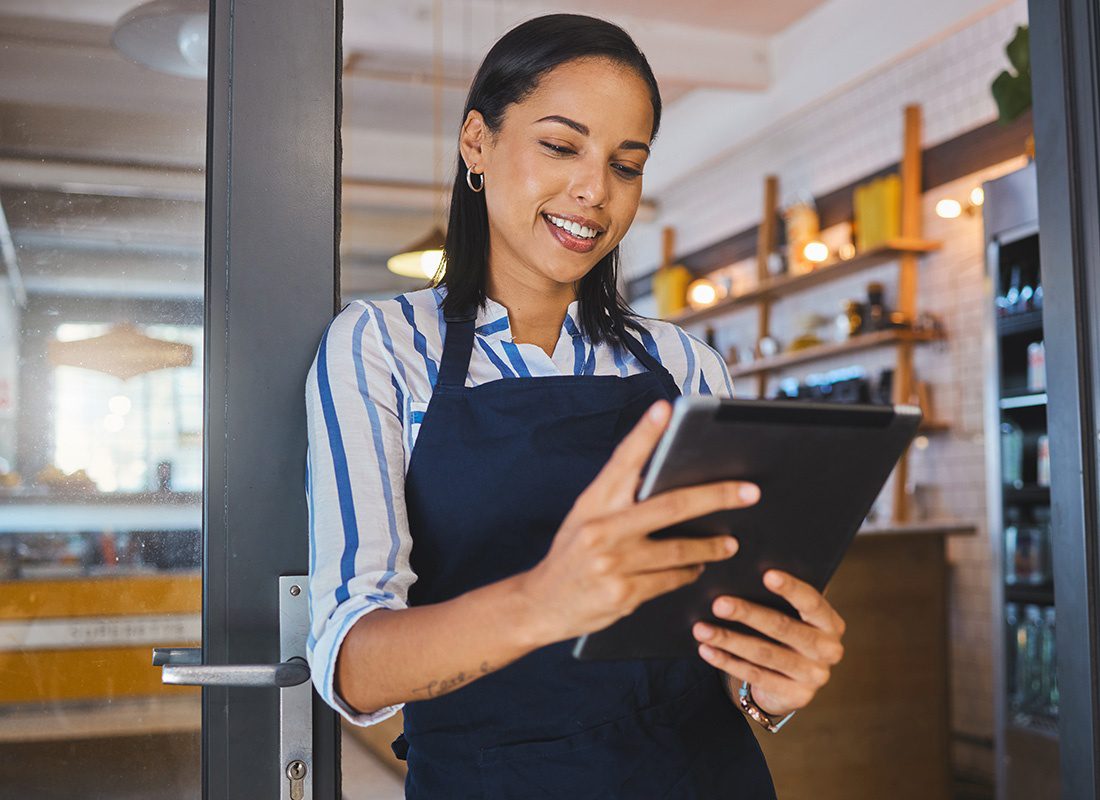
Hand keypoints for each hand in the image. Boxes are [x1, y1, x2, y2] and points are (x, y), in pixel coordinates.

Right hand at [518, 399, 761, 643]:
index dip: (646, 434)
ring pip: (680, 550)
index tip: (667, 410)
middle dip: (716, 496)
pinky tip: (697, 568)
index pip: (623, 460)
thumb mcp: (586, 517)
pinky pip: (671, 579)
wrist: (541, 604)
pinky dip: (688, 572)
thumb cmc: (572, 553)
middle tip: (749, 491)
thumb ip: (620, 498)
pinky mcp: (624, 594)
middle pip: (671, 506)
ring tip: (729, 542)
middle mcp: (602, 529)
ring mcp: (614, 563)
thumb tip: (672, 478)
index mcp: (593, 502)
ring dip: (710, 546)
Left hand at [692, 570, 845, 717]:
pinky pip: (755, 676)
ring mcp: (814, 676)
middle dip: (748, 614)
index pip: (812, 602)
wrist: (794, 682)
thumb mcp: (793, 617)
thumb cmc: (787, 633)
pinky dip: (727, 662)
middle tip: (718, 604)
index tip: (766, 574)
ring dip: (729, 640)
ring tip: (701, 629)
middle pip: (783, 628)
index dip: (790, 588)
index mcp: (830, 622)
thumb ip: (779, 599)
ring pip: (764, 654)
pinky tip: (706, 650)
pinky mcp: (796, 696)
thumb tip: (741, 573)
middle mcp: (828, 650)